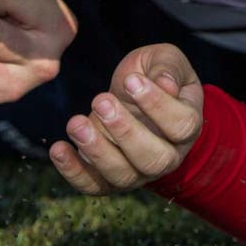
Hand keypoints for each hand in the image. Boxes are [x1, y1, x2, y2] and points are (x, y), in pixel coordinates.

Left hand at [50, 43, 203, 193]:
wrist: (132, 93)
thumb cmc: (152, 74)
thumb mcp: (165, 59)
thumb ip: (168, 68)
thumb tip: (165, 84)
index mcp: (186, 126)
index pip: (181, 125)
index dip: (157, 105)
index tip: (131, 81)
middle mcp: (167, 156)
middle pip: (154, 158)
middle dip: (125, 131)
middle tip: (101, 100)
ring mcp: (138, 172)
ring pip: (123, 175)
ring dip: (97, 151)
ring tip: (76, 122)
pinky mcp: (109, 178)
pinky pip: (93, 185)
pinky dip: (73, 172)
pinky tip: (59, 148)